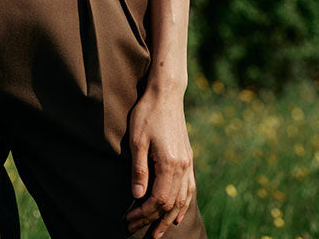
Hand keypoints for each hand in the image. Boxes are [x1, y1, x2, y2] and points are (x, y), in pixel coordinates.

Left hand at [125, 86, 194, 237]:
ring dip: (170, 218)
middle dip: (155, 221)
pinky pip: (189, 188)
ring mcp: (187, 163)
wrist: (166, 94)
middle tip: (142, 234)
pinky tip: (178, 213)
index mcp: (170, 164)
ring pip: (182, 199)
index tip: (129, 221)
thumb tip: (137, 197)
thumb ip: (139, 169)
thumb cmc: (148, 114)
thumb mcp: (137, 140)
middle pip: (171, 204)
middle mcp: (182, 167)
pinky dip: (184, 204)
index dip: (144, 214)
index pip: (157, 200)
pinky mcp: (188, 157)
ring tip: (159, 232)